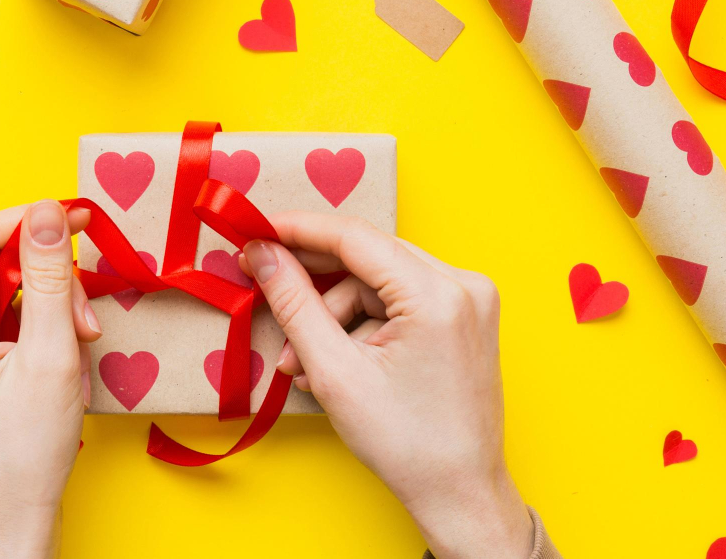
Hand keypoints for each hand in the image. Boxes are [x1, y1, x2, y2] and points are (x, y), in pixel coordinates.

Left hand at [0, 201, 100, 557]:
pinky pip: (10, 323)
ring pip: (8, 294)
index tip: (75, 215)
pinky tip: (66, 358)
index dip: (26, 219)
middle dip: (49, 276)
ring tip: (81, 343)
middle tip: (87, 308)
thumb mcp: (50, 356)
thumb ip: (52, 278)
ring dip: (53, 306)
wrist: (13, 520)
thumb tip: (50, 213)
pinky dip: (45, 330)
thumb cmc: (24, 453)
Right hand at [240, 212, 533, 558]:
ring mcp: (469, 300)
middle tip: (271, 303)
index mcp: (439, 294)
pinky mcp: (463, 317)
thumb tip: (263, 255)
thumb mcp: (334, 371)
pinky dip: (362, 327)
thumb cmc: (407, 444)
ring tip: (307, 365)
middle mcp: (464, 285)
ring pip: (378, 284)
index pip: (355, 237)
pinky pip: (398, 302)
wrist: (460, 493)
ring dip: (335, 319)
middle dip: (315, 291)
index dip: (299, 231)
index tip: (257, 231)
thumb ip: (293, 303)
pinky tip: (339, 364)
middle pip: (367, 260)